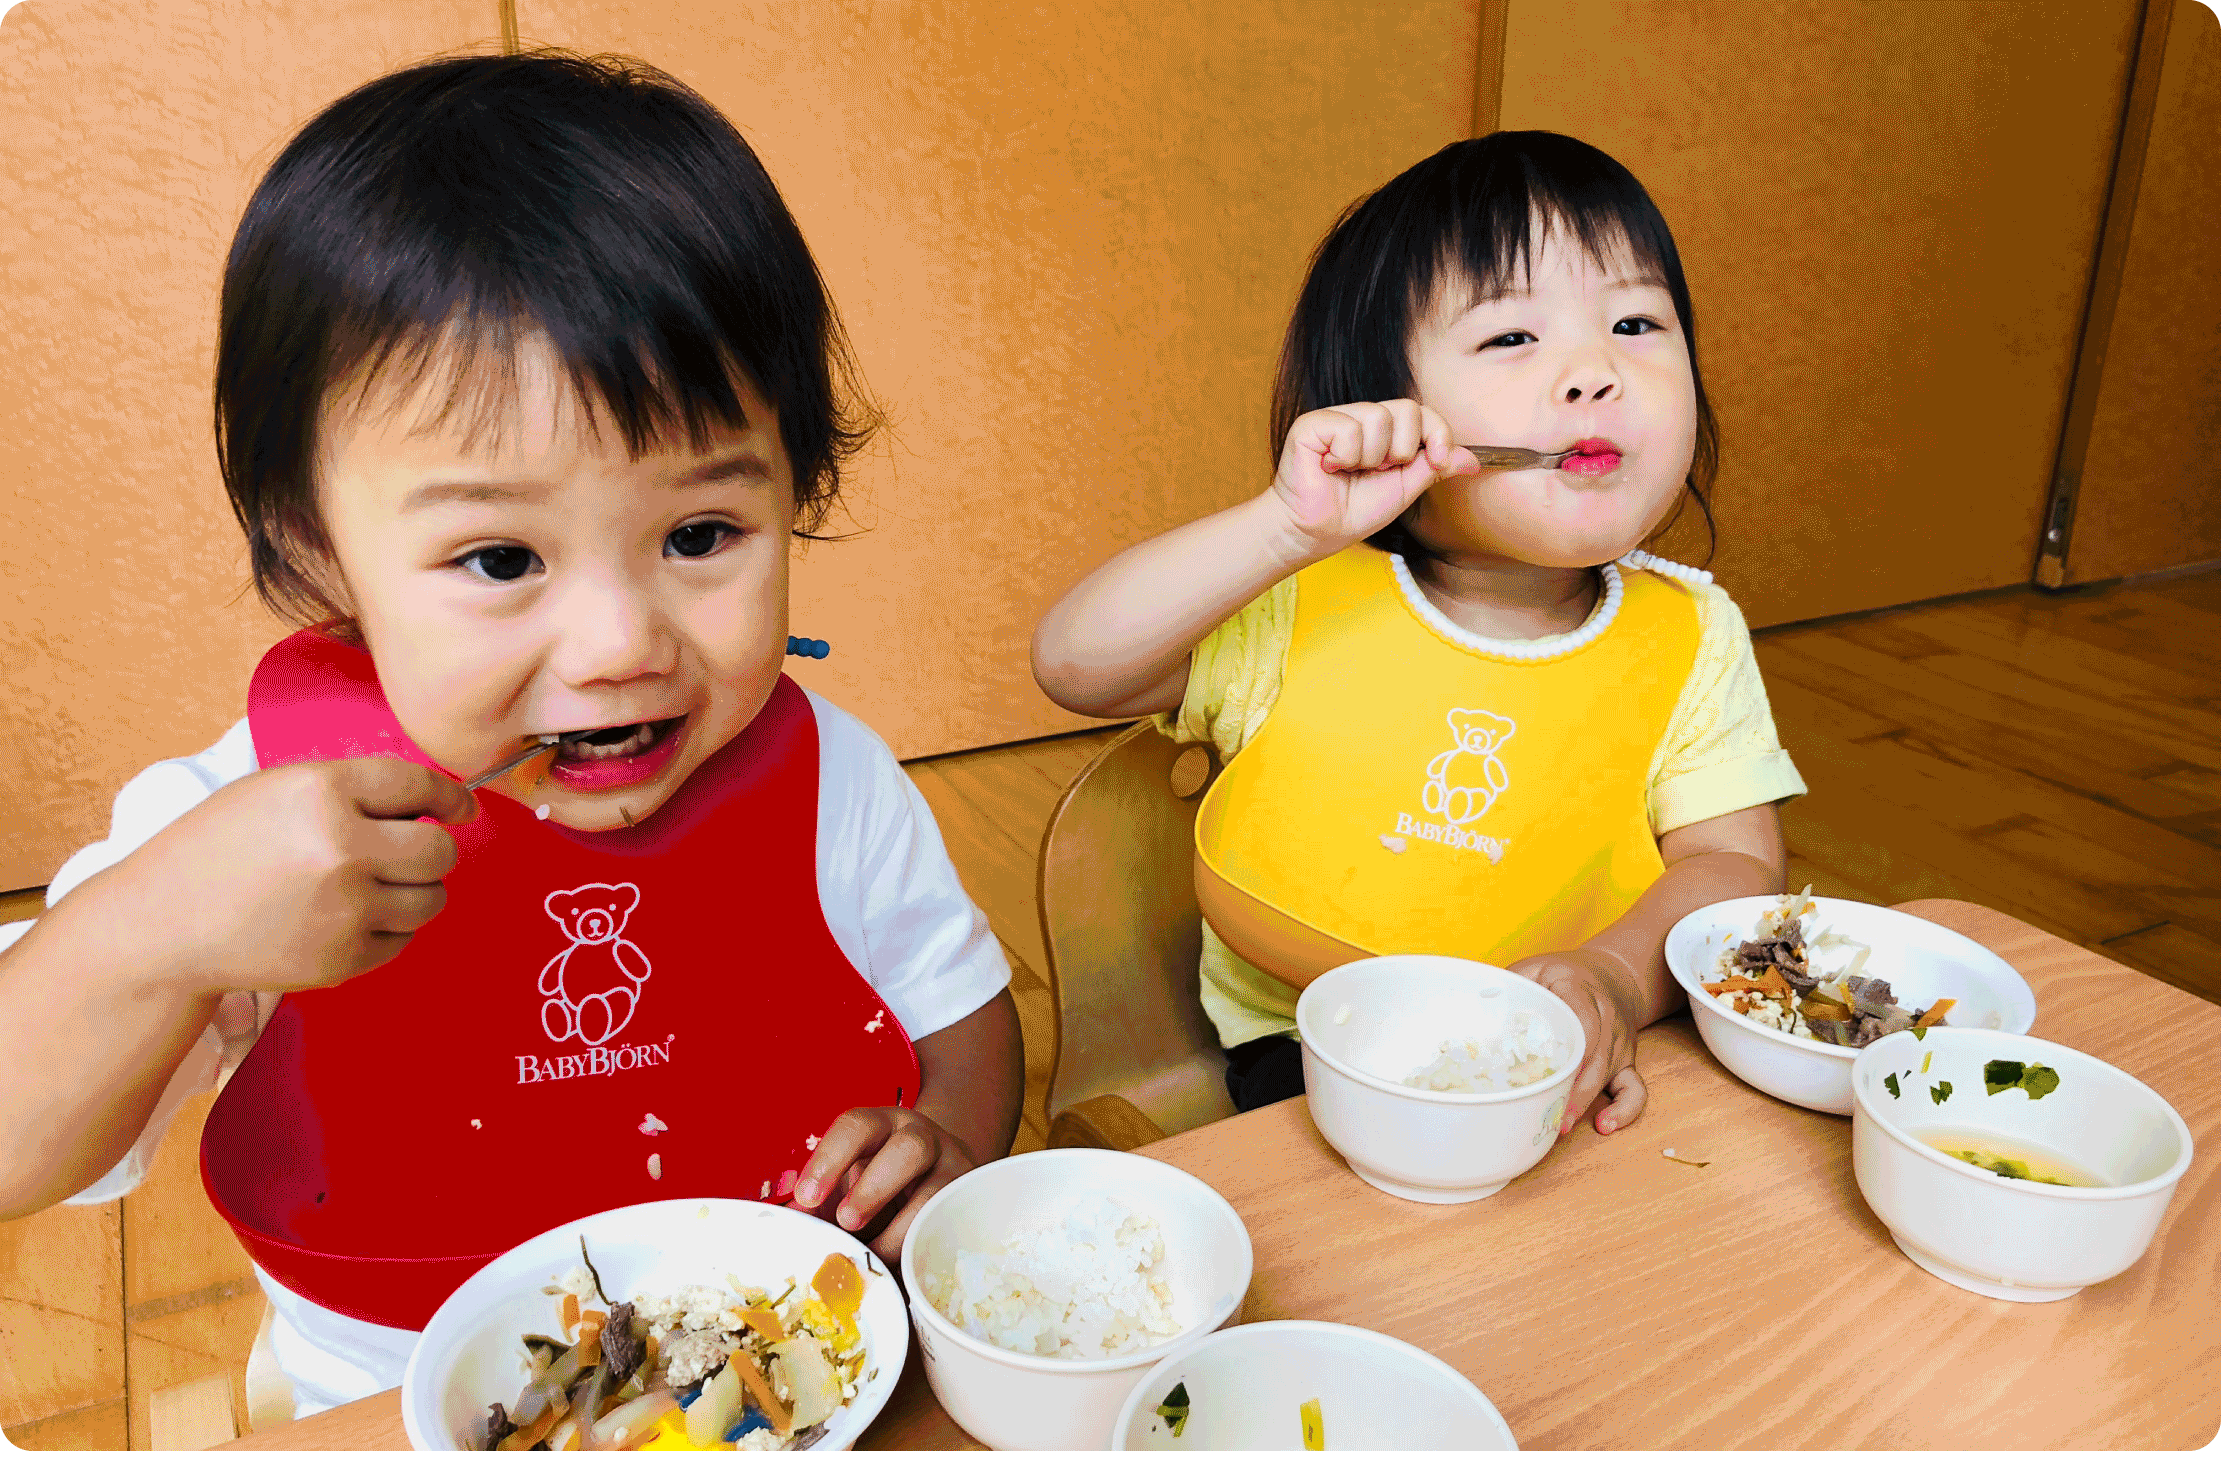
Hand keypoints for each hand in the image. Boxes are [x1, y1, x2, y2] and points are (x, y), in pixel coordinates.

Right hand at [96, 757, 477, 996]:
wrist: (162, 926)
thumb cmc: (218, 850)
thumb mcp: (276, 792)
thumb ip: (354, 790)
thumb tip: (436, 803)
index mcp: (323, 794)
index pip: (418, 786)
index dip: (448, 798)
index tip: (459, 808)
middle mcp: (342, 850)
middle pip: (439, 852)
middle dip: (432, 850)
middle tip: (404, 852)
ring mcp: (345, 910)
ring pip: (430, 900)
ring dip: (414, 891)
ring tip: (370, 886)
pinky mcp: (342, 959)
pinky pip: (401, 940)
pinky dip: (386, 929)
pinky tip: (345, 918)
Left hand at [789, 1106, 977, 1262]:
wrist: (938, 1174)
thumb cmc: (880, 1182)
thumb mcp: (849, 1179)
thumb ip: (821, 1201)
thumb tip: (793, 1228)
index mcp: (883, 1126)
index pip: (857, 1126)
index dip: (830, 1158)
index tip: (806, 1197)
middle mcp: (922, 1137)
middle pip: (908, 1149)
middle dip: (874, 1188)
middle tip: (846, 1222)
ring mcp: (953, 1167)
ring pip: (937, 1191)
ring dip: (901, 1228)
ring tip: (875, 1253)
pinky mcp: (969, 1200)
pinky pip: (952, 1225)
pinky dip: (925, 1248)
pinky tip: (904, 1266)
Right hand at [1265, 400, 1478, 556]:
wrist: (1315, 533)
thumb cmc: (1352, 513)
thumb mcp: (1405, 490)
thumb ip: (1435, 468)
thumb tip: (1473, 459)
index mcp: (1385, 432)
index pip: (1423, 413)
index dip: (1437, 433)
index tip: (1438, 460)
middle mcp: (1362, 418)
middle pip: (1407, 410)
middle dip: (1402, 451)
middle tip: (1377, 472)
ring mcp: (1338, 417)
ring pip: (1378, 419)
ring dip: (1370, 458)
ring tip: (1350, 471)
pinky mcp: (1313, 423)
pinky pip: (1349, 428)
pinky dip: (1345, 456)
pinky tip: (1329, 467)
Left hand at [1507, 946, 1647, 1136]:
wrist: (1612, 974)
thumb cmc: (1563, 974)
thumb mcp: (1534, 969)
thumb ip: (1509, 986)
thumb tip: (1471, 1007)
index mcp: (1581, 990)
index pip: (1584, 1022)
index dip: (1571, 1052)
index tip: (1549, 1075)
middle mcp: (1606, 1017)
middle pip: (1595, 1057)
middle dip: (1572, 1089)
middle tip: (1547, 1112)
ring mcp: (1619, 1042)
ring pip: (1610, 1076)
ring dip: (1585, 1103)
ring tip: (1561, 1125)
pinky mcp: (1625, 1061)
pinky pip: (1635, 1089)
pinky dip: (1625, 1110)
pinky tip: (1605, 1126)